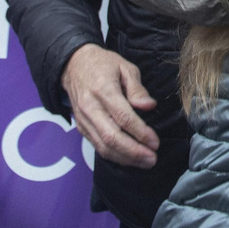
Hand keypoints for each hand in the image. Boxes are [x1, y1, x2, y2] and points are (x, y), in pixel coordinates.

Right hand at [61, 45, 159, 167]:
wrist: (73, 65)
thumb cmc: (103, 65)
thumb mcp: (125, 67)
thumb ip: (137, 88)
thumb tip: (149, 106)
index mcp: (103, 90)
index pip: (123, 117)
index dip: (140, 132)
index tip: (155, 142)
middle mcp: (91, 107)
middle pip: (112, 137)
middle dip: (134, 151)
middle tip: (152, 158)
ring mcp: (84, 119)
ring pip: (103, 146)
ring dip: (125, 158)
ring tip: (145, 162)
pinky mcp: (81, 127)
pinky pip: (97, 146)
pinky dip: (114, 156)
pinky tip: (129, 159)